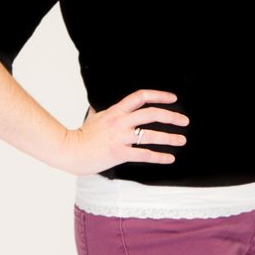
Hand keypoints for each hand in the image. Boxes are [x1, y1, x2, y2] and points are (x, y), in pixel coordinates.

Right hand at [60, 89, 188, 175]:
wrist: (70, 150)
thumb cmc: (81, 135)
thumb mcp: (94, 116)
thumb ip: (104, 111)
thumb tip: (102, 105)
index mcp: (116, 111)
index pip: (140, 97)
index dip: (159, 95)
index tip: (173, 98)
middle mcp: (120, 121)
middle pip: (151, 114)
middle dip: (171, 117)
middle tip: (184, 121)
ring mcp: (120, 137)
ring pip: (151, 135)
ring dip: (170, 138)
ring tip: (182, 140)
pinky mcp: (119, 153)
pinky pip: (144, 154)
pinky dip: (159, 157)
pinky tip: (169, 158)